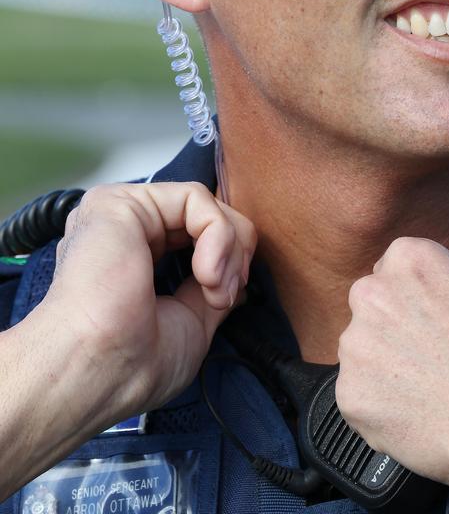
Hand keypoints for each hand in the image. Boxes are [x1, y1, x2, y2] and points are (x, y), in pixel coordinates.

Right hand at [44, 181, 256, 422]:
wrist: (95, 369)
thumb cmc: (129, 363)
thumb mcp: (192, 322)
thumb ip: (212, 287)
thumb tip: (236, 274)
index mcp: (134, 257)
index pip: (196, 236)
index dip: (230, 260)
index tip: (230, 297)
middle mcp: (125, 230)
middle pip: (204, 216)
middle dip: (235, 252)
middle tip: (228, 291)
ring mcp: (122, 213)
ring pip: (204, 205)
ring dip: (228, 247)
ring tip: (214, 286)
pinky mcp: (122, 201)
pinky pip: (194, 198)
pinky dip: (217, 233)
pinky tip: (206, 271)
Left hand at [336, 237, 448, 509]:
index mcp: (411, 258)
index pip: (396, 267)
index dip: (415, 295)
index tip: (431, 317)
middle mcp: (374, 294)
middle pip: (371, 305)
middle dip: (392, 327)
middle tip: (428, 356)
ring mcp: (357, 346)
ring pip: (361, 352)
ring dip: (384, 368)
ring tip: (426, 393)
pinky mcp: (350, 396)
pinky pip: (358, 398)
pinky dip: (380, 409)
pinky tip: (416, 419)